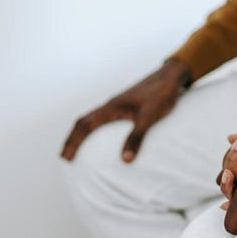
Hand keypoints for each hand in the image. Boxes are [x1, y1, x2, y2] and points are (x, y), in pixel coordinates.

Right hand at [60, 58, 191, 162]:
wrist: (171, 76)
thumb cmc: (161, 94)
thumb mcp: (150, 117)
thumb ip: (137, 137)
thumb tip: (125, 161)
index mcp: (112, 107)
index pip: (85, 124)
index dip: (73, 141)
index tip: (65, 157)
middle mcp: (110, 106)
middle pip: (83, 122)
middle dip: (72, 139)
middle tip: (64, 157)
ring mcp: (117, 106)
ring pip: (92, 119)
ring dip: (82, 134)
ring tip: (77, 150)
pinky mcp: (126, 107)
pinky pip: (103, 120)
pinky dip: (95, 130)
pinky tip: (102, 140)